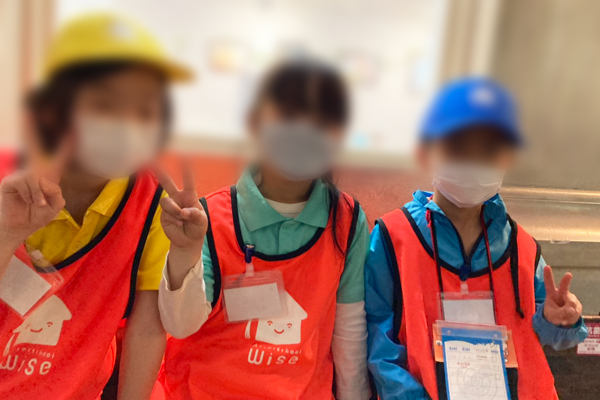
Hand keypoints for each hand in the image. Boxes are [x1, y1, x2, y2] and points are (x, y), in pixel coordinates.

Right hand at [0, 121, 70, 244]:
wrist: (20, 229)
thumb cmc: (38, 215)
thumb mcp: (55, 205)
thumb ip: (55, 192)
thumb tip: (43, 179)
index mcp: (48, 173)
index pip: (58, 155)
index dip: (65, 143)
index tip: (71, 130)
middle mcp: (33, 169)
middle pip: (32, 141)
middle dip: (29, 122)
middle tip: (26, 101)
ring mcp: (20, 174)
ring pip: (36, 176)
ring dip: (41, 194)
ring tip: (39, 204)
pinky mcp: (10, 181)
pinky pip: (27, 183)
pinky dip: (33, 196)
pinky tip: (30, 203)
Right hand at [155, 160, 207, 250]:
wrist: (188, 241)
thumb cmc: (197, 227)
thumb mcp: (202, 221)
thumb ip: (195, 214)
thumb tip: (184, 211)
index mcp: (190, 195)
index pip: (188, 180)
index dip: (186, 169)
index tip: (184, 157)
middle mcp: (178, 197)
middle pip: (167, 182)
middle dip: (159, 172)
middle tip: (151, 160)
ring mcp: (170, 206)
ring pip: (166, 200)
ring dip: (174, 209)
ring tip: (182, 218)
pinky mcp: (163, 214)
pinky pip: (165, 211)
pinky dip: (173, 217)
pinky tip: (179, 223)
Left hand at [543, 265, 582, 326]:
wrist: (561, 321)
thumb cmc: (553, 315)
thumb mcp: (553, 316)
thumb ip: (560, 313)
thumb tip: (571, 310)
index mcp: (551, 294)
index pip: (549, 284)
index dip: (548, 276)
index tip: (547, 267)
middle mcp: (562, 294)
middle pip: (564, 287)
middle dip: (566, 281)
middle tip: (568, 274)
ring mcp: (571, 299)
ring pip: (571, 304)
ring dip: (568, 313)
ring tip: (563, 317)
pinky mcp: (578, 305)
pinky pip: (576, 312)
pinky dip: (572, 318)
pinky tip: (568, 319)